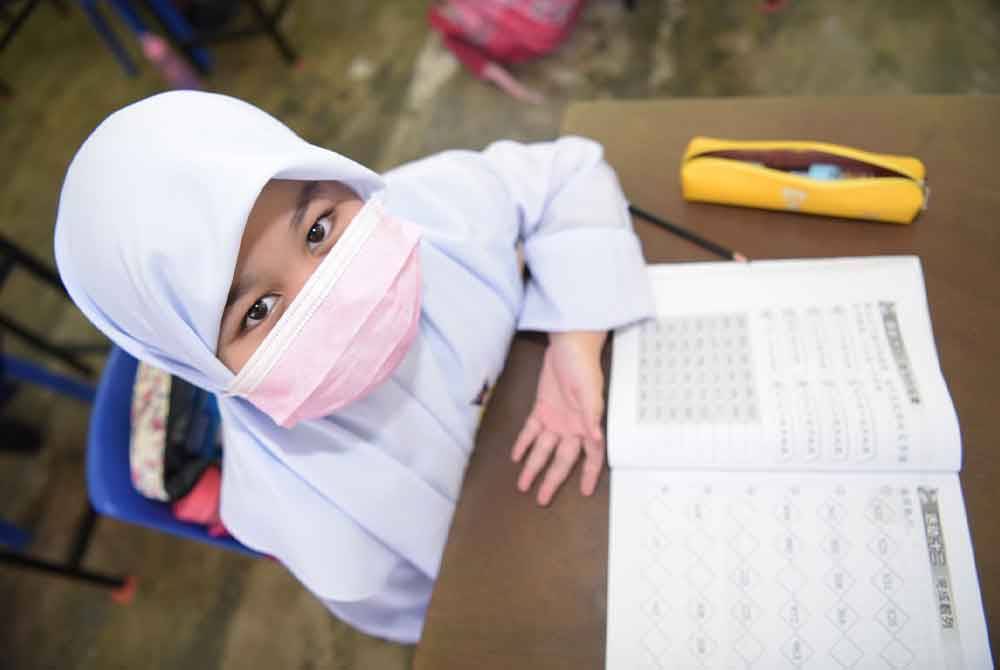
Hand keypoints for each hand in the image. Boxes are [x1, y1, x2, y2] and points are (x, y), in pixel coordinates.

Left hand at [512, 331, 606, 505]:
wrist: (568, 343)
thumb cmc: (583, 363)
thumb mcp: (590, 389)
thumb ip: (591, 414)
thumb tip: (595, 436)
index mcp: (587, 423)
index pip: (591, 455)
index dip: (589, 474)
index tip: (584, 491)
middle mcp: (572, 425)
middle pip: (562, 458)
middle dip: (552, 479)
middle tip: (542, 499)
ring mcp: (556, 418)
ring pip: (544, 449)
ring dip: (534, 466)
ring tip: (524, 484)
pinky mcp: (542, 407)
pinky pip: (531, 430)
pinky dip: (524, 443)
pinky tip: (517, 456)